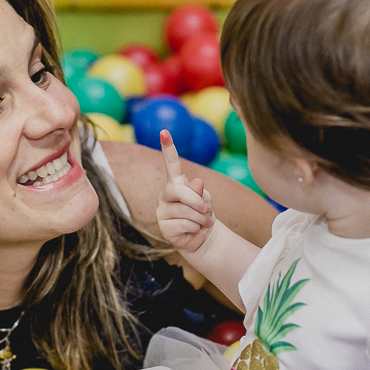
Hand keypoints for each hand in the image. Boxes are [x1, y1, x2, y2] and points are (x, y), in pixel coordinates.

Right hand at [156, 130, 214, 252]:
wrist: (203, 237)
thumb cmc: (203, 215)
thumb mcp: (206, 200)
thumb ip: (201, 192)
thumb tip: (195, 184)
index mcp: (176, 183)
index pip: (171, 164)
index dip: (168, 148)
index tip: (164, 132)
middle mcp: (165, 195)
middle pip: (178, 191)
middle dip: (196, 201)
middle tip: (207, 211)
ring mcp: (162, 211)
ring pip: (185, 211)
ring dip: (201, 219)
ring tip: (203, 223)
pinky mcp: (163, 227)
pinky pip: (183, 224)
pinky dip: (195, 229)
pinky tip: (193, 231)